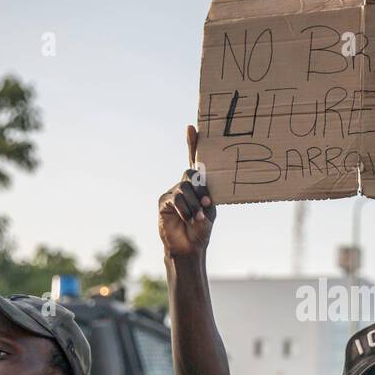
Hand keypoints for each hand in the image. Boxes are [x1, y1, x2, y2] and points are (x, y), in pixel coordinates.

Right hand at [157, 124, 215, 259]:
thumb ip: (207, 199)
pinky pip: (176, 198)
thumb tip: (204, 195)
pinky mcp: (164, 202)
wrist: (188, 247)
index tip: (192, 127)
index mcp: (198, 186)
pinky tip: (189, 218)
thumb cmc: (201, 229)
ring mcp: (173, 192)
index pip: (194, 161)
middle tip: (206, 206)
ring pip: (185, 187)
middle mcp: (184, 185)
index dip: (192, 144)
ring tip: (198, 217)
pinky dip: (185, 209)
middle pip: (191, 174)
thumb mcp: (209, 212)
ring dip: (194, 204)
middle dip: (201, 189)